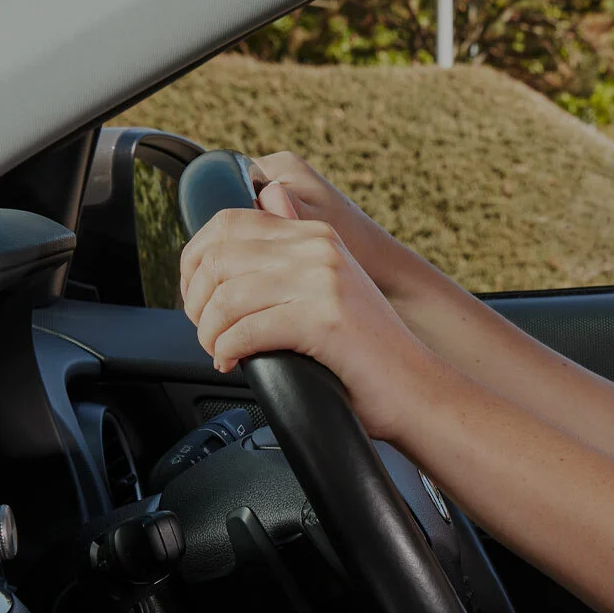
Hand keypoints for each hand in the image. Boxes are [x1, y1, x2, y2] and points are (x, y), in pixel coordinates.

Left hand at [178, 180, 459, 439]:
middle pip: (220, 255)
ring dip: (209, 330)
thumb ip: (290, 259)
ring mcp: (324, 281)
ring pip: (227, 295)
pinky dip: (227, 350)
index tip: (195, 295)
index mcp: (317, 236)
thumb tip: (252, 222)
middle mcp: (319, 248)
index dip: (195, 259)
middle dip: (196, 298)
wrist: (419, 390)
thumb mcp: (329, 291)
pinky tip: (233, 362)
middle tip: (204, 329)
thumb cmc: (368, 354)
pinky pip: (246, 329)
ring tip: (218, 350)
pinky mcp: (324, 319)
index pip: (230, 222)